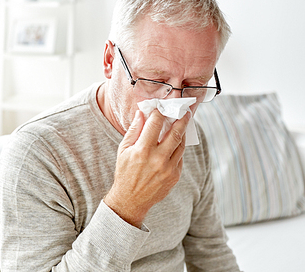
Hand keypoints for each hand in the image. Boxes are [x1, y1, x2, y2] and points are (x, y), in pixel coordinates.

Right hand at [103, 109, 189, 227]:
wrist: (130, 200)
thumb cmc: (125, 173)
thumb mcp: (123, 150)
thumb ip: (134, 130)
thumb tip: (141, 113)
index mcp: (143, 150)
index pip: (155, 124)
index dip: (159, 113)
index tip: (161, 107)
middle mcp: (158, 159)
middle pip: (175, 133)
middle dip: (181, 120)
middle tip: (184, 112)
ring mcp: (168, 169)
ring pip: (181, 145)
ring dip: (182, 133)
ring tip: (182, 125)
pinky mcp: (175, 176)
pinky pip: (180, 158)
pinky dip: (178, 148)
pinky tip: (175, 144)